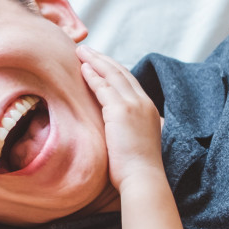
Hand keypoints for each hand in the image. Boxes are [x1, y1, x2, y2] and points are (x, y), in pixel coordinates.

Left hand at [77, 47, 164, 192]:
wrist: (142, 178)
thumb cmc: (136, 169)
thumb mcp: (136, 142)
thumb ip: (128, 129)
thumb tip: (116, 130)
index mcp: (148, 109)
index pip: (129, 82)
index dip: (113, 70)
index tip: (100, 62)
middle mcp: (143, 102)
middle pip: (121, 73)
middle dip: (103, 59)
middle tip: (87, 50)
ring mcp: (133, 105)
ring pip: (112, 75)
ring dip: (95, 61)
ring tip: (81, 52)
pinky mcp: (121, 111)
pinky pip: (104, 88)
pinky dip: (93, 76)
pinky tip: (82, 68)